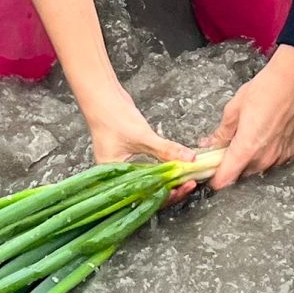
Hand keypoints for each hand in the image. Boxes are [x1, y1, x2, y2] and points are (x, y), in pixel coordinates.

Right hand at [84, 85, 195, 203]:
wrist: (103, 96)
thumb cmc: (112, 116)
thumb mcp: (142, 136)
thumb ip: (166, 149)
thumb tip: (190, 159)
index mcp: (114, 179)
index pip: (144, 196)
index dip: (165, 195)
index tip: (183, 188)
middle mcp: (119, 176)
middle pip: (149, 191)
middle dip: (170, 189)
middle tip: (190, 183)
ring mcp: (125, 167)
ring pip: (151, 181)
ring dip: (169, 180)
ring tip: (187, 178)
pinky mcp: (132, 157)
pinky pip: (150, 168)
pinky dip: (163, 169)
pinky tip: (177, 168)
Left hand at [203, 45, 293, 191]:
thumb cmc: (265, 89)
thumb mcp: (234, 108)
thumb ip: (222, 132)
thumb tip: (209, 144)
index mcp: (247, 148)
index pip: (226, 178)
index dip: (215, 179)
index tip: (209, 172)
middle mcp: (264, 158)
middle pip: (241, 174)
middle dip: (230, 165)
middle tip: (225, 147)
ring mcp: (279, 156)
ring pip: (256, 168)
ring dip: (248, 159)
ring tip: (246, 137)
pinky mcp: (290, 151)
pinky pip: (272, 161)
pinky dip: (264, 153)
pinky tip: (263, 136)